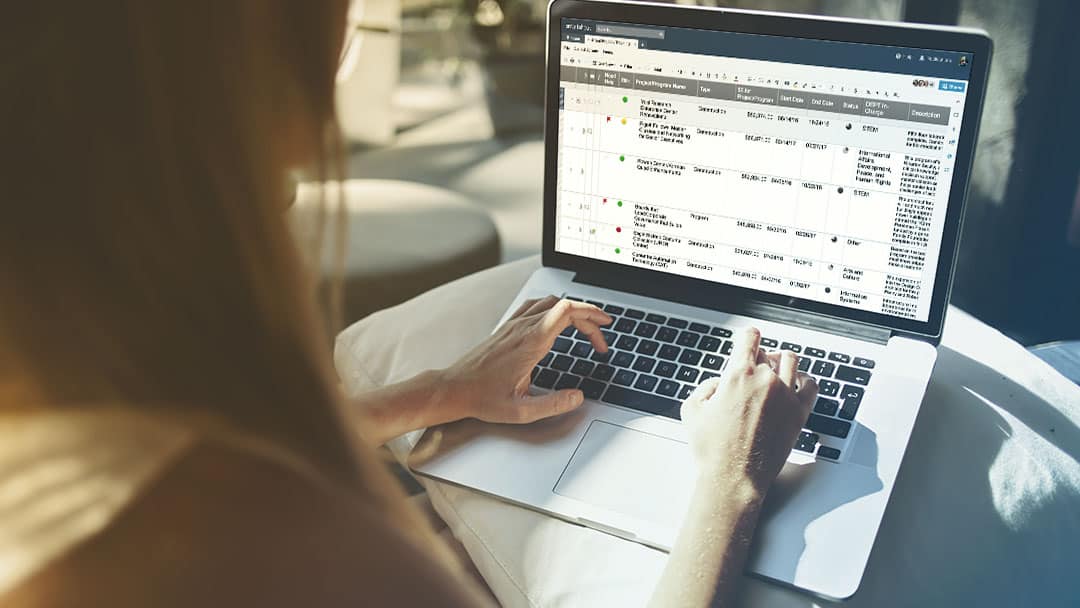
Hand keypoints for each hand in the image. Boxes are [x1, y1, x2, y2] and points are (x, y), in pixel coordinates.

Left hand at [441, 296, 611, 423]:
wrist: (453, 388)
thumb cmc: (482, 398)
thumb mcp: (520, 411)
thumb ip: (552, 405)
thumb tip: (577, 397)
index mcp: (531, 342)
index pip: (567, 311)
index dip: (591, 314)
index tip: (604, 326)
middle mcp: (522, 328)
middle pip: (563, 305)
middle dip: (588, 317)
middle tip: (601, 337)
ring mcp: (513, 325)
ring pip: (550, 303)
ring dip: (572, 311)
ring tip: (585, 327)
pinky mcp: (507, 327)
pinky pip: (534, 306)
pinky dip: (553, 308)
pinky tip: (557, 321)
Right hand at [680, 327, 817, 498]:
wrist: (733, 477)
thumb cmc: (711, 449)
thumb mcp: (691, 410)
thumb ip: (705, 387)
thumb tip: (718, 383)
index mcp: (737, 374)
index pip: (749, 337)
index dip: (747, 336)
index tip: (747, 339)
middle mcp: (765, 380)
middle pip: (766, 352)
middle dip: (757, 358)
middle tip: (751, 370)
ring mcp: (786, 395)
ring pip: (790, 361)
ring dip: (781, 362)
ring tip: (775, 371)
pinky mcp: (799, 413)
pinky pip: (812, 385)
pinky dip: (805, 379)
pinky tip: (799, 383)